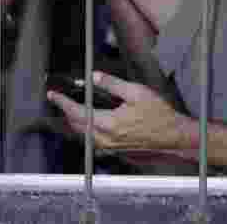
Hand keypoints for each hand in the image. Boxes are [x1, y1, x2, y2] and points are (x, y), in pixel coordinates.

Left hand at [46, 71, 191, 151]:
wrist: (173, 136)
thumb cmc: (158, 115)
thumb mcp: (136, 92)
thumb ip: (112, 84)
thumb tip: (94, 77)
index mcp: (109, 122)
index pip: (77, 111)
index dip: (63, 102)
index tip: (53, 95)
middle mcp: (106, 137)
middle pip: (76, 125)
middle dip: (66, 111)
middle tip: (59, 100)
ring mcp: (111, 145)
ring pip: (83, 134)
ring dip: (74, 121)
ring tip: (69, 109)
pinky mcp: (116, 148)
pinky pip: (93, 140)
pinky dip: (85, 129)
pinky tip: (88, 122)